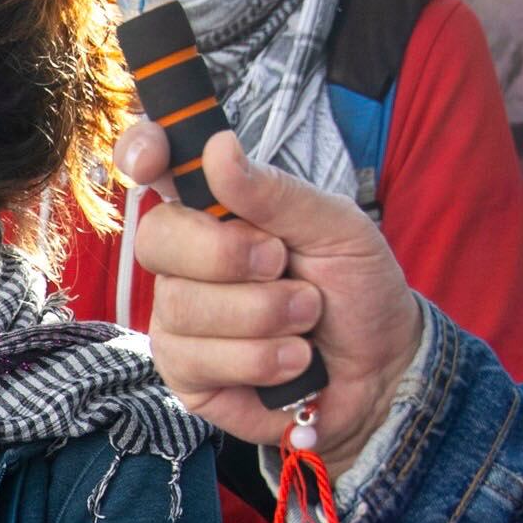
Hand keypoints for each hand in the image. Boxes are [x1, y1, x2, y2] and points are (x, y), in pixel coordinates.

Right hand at [119, 126, 420, 469]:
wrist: (381, 367)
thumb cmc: (356, 288)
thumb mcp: (337, 228)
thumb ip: (276, 192)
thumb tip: (217, 148)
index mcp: (217, 210)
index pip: (156, 168)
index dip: (141, 152)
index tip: (151, 162)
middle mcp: (185, 261)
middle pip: (156, 239)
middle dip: (228, 255)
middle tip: (283, 264)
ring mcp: (177, 318)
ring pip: (183, 306)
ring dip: (265, 315)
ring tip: (306, 320)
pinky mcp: (185, 374)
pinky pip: (199, 360)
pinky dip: (261, 360)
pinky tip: (292, 361)